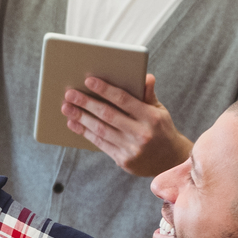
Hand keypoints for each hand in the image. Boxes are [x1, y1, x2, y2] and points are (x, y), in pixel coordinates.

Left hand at [61, 73, 189, 176]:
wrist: (171, 161)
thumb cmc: (161, 129)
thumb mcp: (159, 111)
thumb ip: (148, 94)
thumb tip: (146, 76)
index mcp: (151, 117)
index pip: (124, 100)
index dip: (105, 90)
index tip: (88, 80)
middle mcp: (141, 133)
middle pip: (108, 115)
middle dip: (86, 103)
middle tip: (69, 94)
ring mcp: (131, 149)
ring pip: (101, 130)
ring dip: (81, 118)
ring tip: (67, 108)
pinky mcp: (123, 160)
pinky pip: (100, 144)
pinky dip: (85, 132)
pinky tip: (74, 123)